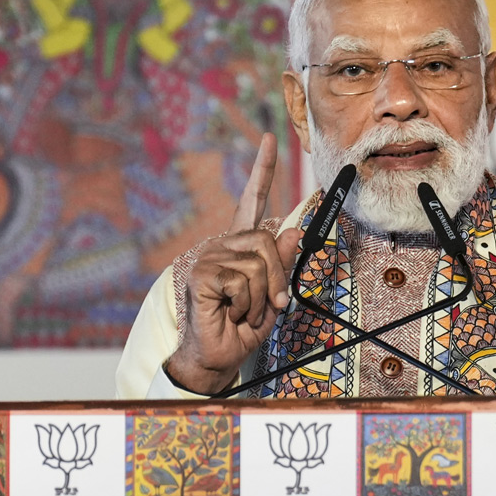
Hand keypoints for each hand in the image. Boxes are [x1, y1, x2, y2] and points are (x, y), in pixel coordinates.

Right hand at [166, 133, 302, 394]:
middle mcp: (221, 245)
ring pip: (259, 264)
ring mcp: (208, 257)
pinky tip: (228, 312)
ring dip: (261, 297)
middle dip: (278, 279)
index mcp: (239, 247)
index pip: (251, 201)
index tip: (268, 139)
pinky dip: (246, 305)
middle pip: (267, 241)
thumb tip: (294, 230)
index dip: (261, 170)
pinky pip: (243, 281)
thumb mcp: (272, 295)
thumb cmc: (242, 328)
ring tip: (243, 312)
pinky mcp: (201, 273)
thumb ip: (282, 264)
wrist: (217, 356)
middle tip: (271, 305)